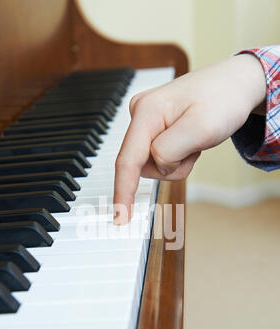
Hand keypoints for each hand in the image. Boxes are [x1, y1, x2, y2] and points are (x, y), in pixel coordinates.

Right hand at [113, 54, 265, 224]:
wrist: (236, 83)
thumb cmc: (222, 99)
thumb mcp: (202, 128)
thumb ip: (170, 150)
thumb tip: (154, 162)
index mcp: (147, 112)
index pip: (128, 160)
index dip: (123, 191)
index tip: (119, 217)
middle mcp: (140, 114)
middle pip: (143, 165)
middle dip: (171, 166)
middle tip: (195, 147)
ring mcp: (146, 121)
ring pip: (154, 164)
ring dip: (178, 161)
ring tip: (195, 140)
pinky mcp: (154, 127)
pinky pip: (160, 157)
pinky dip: (179, 156)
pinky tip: (190, 139)